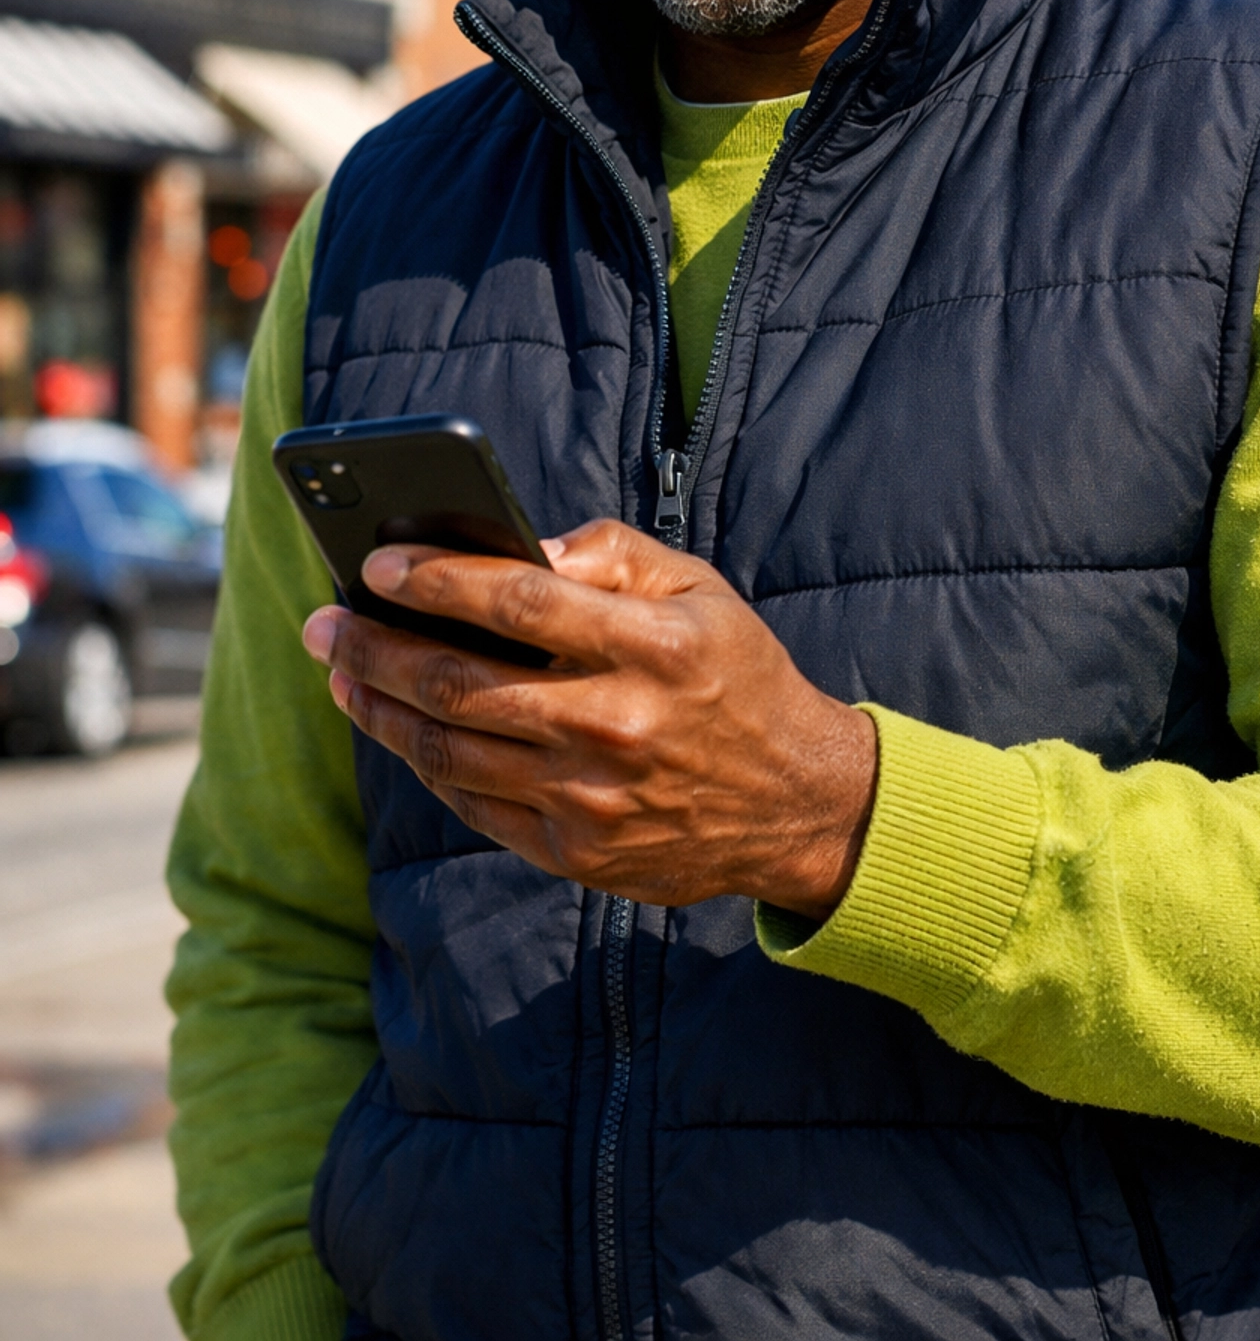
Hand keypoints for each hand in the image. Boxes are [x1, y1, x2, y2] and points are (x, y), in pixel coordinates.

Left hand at [300, 521, 876, 917]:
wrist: (794, 802)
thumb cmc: (736, 675)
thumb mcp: (699, 590)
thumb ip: (612, 554)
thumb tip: (520, 545)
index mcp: (652, 648)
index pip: (520, 603)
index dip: (438, 579)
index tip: (376, 562)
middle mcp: (614, 725)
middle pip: (461, 684)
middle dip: (376, 648)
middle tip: (324, 626)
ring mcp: (590, 799)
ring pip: (451, 751)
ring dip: (381, 709)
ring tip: (342, 677)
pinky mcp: (576, 853)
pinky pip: (475, 804)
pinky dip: (427, 763)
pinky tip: (400, 728)